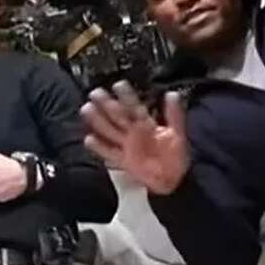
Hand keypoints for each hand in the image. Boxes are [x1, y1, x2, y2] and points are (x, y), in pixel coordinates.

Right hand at [81, 81, 190, 195]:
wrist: (173, 180)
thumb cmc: (176, 156)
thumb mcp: (177, 134)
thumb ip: (174, 115)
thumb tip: (173, 94)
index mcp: (146, 124)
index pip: (134, 106)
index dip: (126, 96)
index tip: (118, 85)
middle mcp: (133, 132)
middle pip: (117, 116)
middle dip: (106, 104)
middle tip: (95, 92)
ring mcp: (126, 146)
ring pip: (109, 131)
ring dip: (98, 120)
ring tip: (87, 109)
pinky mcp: (123, 160)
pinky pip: (108, 152)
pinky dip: (99, 147)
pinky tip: (88, 139)